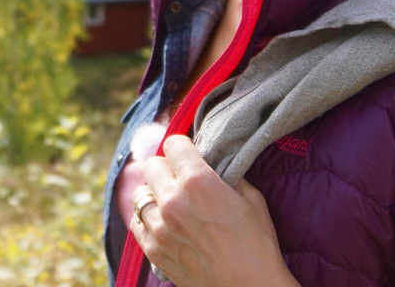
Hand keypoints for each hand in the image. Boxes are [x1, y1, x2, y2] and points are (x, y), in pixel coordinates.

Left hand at [128, 134, 298, 286]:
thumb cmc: (257, 245)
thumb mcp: (251, 198)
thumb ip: (226, 174)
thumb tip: (211, 163)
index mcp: (198, 182)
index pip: (173, 144)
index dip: (184, 148)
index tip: (189, 155)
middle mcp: (172, 200)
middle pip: (151, 165)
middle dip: (167, 168)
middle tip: (181, 178)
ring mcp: (159, 227)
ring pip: (141, 194)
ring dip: (156, 194)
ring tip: (173, 204)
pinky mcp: (152, 249)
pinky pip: (138, 222)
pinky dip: (149, 218)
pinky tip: (165, 223)